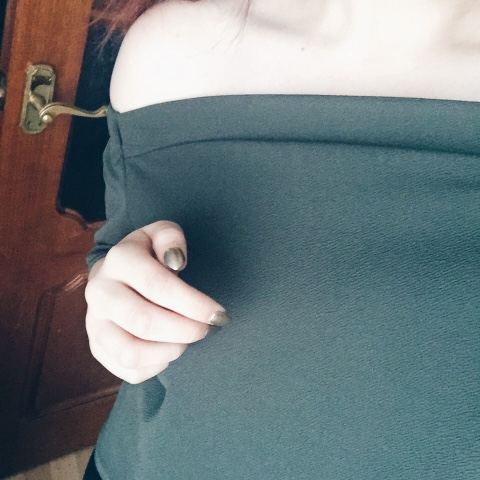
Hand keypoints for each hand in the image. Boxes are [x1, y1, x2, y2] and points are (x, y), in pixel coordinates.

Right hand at [85, 221, 227, 383]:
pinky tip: (170, 350)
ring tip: (187, 340)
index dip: (193, 303)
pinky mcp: (97, 348)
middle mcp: (100, 292)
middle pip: (143, 321)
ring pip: (131, 352)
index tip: (218, 313)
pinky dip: (157, 367)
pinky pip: (128, 370)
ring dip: (170, 351)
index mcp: (118, 260)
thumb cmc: (148, 256)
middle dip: (185, 330)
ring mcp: (94, 323)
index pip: (157, 285)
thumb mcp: (160, 234)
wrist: (114, 275)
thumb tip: (175, 260)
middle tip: (207, 329)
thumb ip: (171, 238)